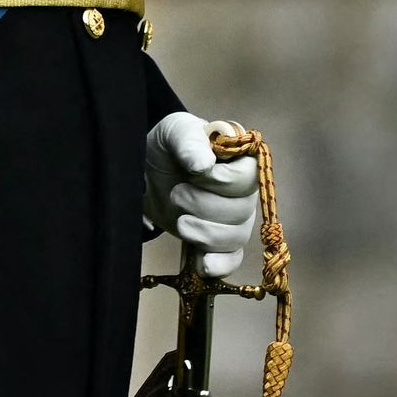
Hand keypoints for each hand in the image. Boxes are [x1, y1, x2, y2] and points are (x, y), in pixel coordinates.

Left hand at [147, 113, 260, 282]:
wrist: (147, 170)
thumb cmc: (169, 145)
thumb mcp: (174, 131)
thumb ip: (188, 142)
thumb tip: (204, 164)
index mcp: (240, 162)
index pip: (249, 178)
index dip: (222, 180)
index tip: (195, 173)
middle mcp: (244, 194)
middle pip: (241, 212)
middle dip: (203, 206)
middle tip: (177, 193)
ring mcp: (234, 220)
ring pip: (235, 237)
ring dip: (203, 233)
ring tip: (180, 219)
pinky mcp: (218, 242)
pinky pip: (231, 260)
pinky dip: (218, 264)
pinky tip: (202, 263)